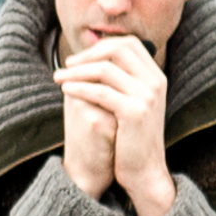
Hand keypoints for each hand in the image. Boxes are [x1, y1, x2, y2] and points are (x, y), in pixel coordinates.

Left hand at [55, 36, 174, 215]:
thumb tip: (93, 56)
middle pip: (118, 50)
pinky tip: (66, 91)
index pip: (129, 43)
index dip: (102, 46)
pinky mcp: (135, 112)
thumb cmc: (131, 139)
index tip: (81, 58)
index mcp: (156, 77)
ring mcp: (147, 97)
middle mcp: (155, 82)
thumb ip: (120, 80)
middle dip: (88, 55)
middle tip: (67, 65)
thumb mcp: (132, 103)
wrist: (145, 171)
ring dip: (77, 71)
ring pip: (105, 69)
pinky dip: (79, 88)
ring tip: (59, 78)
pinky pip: (100, 92)